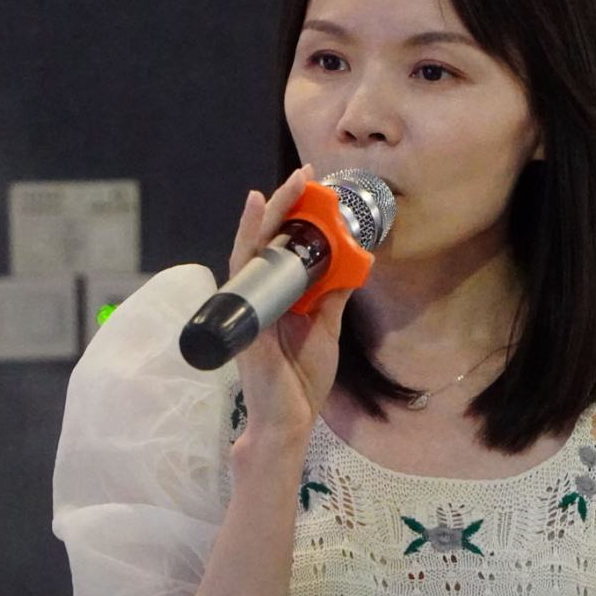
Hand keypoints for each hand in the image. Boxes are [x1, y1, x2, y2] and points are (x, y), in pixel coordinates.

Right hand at [226, 164, 353, 446]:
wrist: (290, 421)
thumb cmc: (300, 380)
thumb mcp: (326, 328)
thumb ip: (332, 296)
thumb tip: (352, 262)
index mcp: (278, 295)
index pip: (282, 245)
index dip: (295, 215)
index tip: (314, 186)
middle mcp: (260, 294)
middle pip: (266, 238)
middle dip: (283, 203)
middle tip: (305, 174)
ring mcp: (250, 305)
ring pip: (252, 249)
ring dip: (267, 216)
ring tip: (282, 186)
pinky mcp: (247, 318)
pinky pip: (244, 276)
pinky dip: (248, 246)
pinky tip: (256, 226)